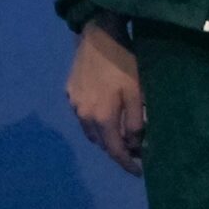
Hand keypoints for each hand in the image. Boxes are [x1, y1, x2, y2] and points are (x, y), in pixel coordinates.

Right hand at [67, 13, 145, 175]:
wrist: (97, 37)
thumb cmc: (124, 64)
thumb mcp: (137, 93)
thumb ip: (136, 122)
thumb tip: (135, 145)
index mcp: (101, 118)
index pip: (115, 150)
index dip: (126, 163)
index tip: (139, 172)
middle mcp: (83, 115)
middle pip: (101, 142)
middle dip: (117, 150)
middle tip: (134, 151)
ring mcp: (74, 103)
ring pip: (90, 130)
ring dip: (105, 136)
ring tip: (121, 135)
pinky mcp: (69, 92)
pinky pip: (83, 115)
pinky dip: (95, 121)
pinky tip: (105, 115)